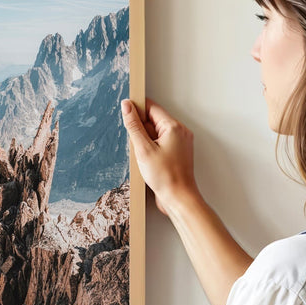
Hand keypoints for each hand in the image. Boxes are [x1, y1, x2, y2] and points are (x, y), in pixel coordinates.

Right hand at [120, 97, 198, 215]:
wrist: (178, 198)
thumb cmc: (165, 176)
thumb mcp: (143, 149)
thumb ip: (134, 126)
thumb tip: (127, 106)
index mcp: (173, 127)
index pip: (152, 107)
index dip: (137, 109)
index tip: (125, 113)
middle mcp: (180, 132)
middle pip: (154, 120)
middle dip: (141, 130)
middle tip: (137, 146)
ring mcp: (180, 142)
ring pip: (156, 133)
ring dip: (145, 141)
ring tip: (144, 156)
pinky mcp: (177, 152)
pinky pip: (161, 143)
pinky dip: (151, 148)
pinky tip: (148, 161)